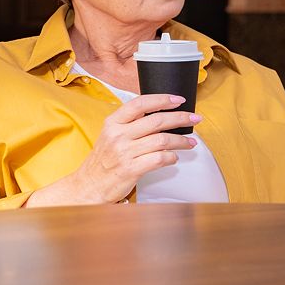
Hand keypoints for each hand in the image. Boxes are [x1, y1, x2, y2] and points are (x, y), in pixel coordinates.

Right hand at [30, 94, 199, 205]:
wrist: (89, 185)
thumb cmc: (104, 160)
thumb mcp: (111, 135)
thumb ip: (130, 123)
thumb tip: (160, 113)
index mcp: (113, 122)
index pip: (140, 104)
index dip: (162, 99)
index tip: (179, 100)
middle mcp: (118, 135)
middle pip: (156, 120)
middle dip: (181, 118)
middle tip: (195, 119)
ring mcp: (124, 152)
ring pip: (162, 140)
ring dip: (181, 141)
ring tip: (190, 142)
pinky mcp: (131, 169)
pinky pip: (159, 159)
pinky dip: (171, 157)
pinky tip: (174, 158)